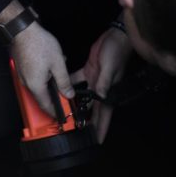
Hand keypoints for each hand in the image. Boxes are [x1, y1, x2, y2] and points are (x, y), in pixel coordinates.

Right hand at [10, 22, 73, 118]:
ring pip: (39, 86)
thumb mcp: (57, 63)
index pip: (46, 106)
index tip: (63, 116)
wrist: (22, 29)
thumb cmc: (39, 44)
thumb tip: (68, 94)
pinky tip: (51, 63)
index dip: (56, 112)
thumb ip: (64, 81)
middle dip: (55, 94)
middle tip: (66, 90)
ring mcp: (23, 76)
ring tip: (59, 68)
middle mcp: (27, 83)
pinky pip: (35, 78)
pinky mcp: (22, 69)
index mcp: (36, 85)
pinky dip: (44, 75)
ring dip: (50, 82)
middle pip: (42, 96)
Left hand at [71, 27, 132, 143]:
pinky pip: (76, 78)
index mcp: (109, 91)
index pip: (105, 115)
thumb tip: (101, 97)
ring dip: (74, 102)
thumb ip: (104, 81)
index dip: (102, 128)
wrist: (116, 35)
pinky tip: (58, 86)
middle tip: (75, 130)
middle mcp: (101, 88)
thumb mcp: (110, 67)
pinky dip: (68, 82)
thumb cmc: (117, 52)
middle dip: (85, 120)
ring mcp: (94, 79)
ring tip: (64, 112)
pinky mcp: (89, 69)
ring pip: (83, 96)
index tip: (97, 141)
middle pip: (92, 109)